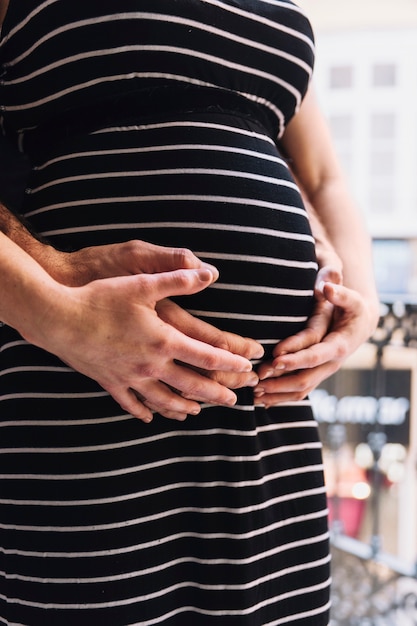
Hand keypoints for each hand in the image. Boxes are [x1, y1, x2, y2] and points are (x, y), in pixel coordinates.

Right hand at [48, 240, 263, 396]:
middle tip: (234, 400)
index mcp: (164, 339)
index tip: (248, 368)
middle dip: (217, 393)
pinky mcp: (110, 382)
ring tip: (198, 412)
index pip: (207, 355)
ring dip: (185, 407)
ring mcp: (130, 377)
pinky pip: (131, 403)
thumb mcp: (142, 283)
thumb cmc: (100, 298)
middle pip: (192, 385)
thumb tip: (209, 273)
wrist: (58, 319)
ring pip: (165, 400)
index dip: (231, 362)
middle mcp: (152, 364)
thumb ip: (178, 279)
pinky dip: (143, 411)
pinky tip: (150, 418)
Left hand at [254, 267, 377, 406]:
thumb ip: (340, 293)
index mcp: (339, 346)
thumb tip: (327, 287)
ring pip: (301, 390)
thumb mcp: (351, 298)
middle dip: (280, 380)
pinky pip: (299, 391)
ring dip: (277, 394)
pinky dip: (281, 397)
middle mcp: (332, 363)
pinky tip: (262, 400)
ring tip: (254, 393)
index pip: (315, 355)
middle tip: (257, 378)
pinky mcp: (316, 376)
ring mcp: (324, 372)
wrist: (361, 325)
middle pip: (305, 378)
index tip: (275, 359)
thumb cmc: (353, 308)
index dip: (295, 359)